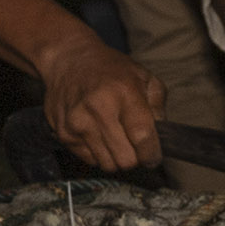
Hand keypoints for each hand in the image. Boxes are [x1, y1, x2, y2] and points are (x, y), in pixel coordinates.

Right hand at [38, 30, 166, 173]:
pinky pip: (90, 160)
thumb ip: (158, 106)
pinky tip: (97, 134)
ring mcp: (78, 124)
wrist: (68, 60)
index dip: (152, 153)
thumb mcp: (143, 76)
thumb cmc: (109, 68)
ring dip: (116, 157)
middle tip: (134, 146)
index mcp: (123, 93)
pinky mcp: (64, 134)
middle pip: (125, 159)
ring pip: (108, 165)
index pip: (142, 137)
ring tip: (115, 138)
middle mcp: (98, 109)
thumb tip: (160, 136)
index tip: (153, 156)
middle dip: (135, 157)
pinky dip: (98, 153)